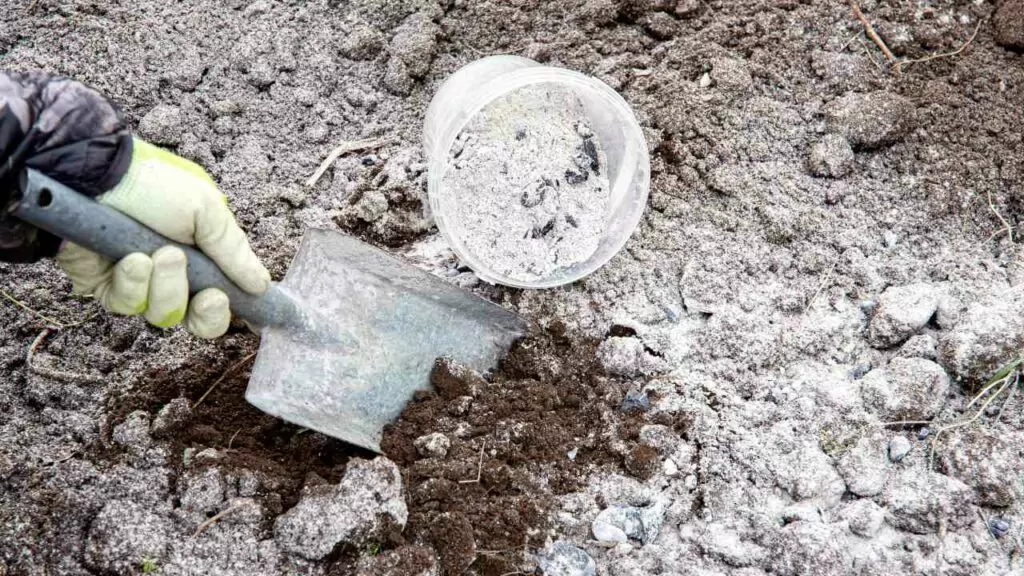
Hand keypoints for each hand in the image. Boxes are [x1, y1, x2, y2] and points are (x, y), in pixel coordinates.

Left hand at [55, 139, 269, 338]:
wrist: (93, 177)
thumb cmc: (154, 184)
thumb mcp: (208, 210)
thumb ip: (235, 252)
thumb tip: (261, 285)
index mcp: (203, 256)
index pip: (224, 297)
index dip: (233, 308)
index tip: (245, 308)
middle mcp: (174, 275)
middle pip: (199, 320)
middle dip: (207, 310)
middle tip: (209, 293)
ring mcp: (141, 283)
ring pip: (165, 314)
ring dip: (167, 285)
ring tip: (160, 253)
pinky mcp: (107, 288)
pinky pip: (128, 305)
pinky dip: (133, 281)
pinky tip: (129, 257)